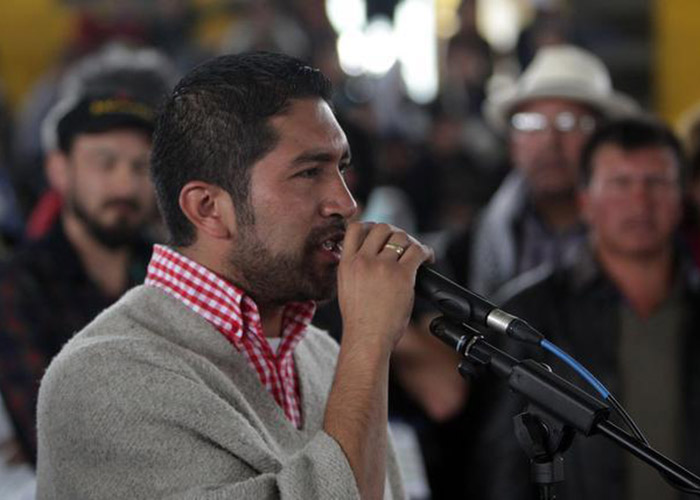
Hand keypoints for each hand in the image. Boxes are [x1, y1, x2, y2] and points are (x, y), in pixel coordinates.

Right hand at [337, 222, 433, 354]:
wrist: (366, 338)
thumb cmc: (359, 320)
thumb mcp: (346, 287)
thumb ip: (354, 268)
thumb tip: (367, 256)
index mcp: (346, 263)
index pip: (355, 228)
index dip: (370, 226)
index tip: (379, 234)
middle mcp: (363, 260)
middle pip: (381, 227)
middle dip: (393, 232)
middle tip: (401, 244)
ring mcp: (382, 266)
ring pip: (400, 236)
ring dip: (410, 242)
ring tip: (415, 253)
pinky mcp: (401, 275)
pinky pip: (417, 251)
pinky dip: (425, 251)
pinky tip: (428, 259)